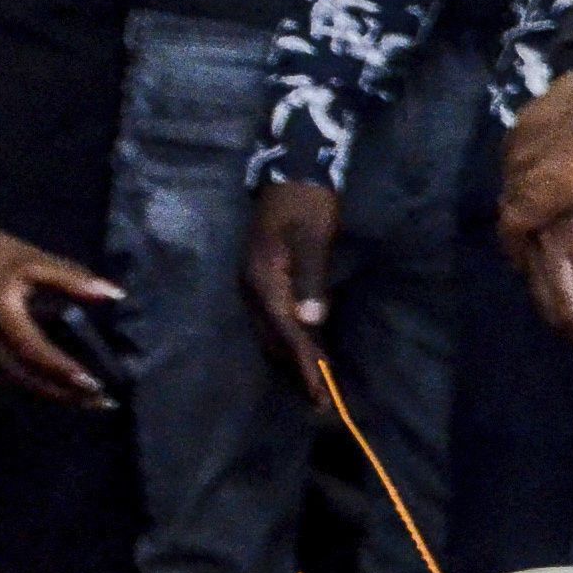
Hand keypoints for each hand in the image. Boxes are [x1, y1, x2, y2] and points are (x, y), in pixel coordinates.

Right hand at [0, 212, 119, 408]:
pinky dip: (36, 387)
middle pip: (25, 377)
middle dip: (62, 393)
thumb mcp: (34, 260)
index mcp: (2, 317)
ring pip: (16, 382)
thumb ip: (72, 278)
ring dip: (51, 395)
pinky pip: (9, 376)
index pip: (33, 351)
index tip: (93, 383)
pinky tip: (61, 391)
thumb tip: (115, 295)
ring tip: (88, 402)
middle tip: (102, 403)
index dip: (61, 369)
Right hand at [241, 180, 339, 382]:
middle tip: (319, 403)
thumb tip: (312, 322)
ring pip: (271, 333)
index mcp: (263, 281)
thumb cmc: (307, 202)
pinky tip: (301, 351)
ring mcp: (255, 285)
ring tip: (311, 388)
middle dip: (296, 370)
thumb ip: (312, 278)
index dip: (304, 362)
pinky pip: (273, 320)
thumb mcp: (313, 237)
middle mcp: (253, 289)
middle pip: (274, 339)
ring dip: (291, 360)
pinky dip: (288, 340)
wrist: (291, 170)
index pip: (286, 332)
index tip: (319, 391)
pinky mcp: (264, 279)